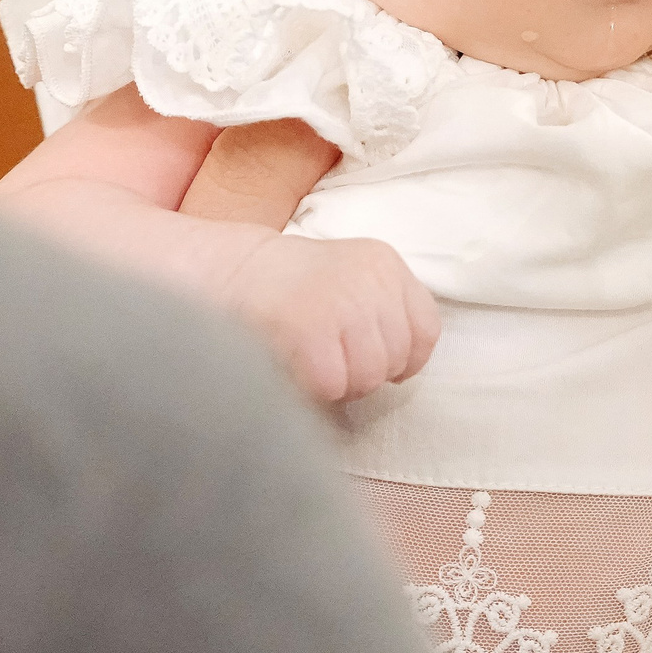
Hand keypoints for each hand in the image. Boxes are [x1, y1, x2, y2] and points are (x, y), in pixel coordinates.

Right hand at [221, 234, 440, 404]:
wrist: (224, 271)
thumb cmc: (288, 289)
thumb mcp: (349, 281)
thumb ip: (382, 313)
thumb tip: (405, 370)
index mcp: (384, 263)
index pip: (426, 330)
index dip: (403, 358)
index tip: (371, 359)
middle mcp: (370, 278)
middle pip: (396, 359)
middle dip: (364, 374)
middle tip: (328, 359)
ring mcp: (342, 302)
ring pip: (368, 377)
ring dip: (339, 385)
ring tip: (310, 362)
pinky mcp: (311, 329)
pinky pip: (333, 385)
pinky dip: (312, 389)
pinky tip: (293, 365)